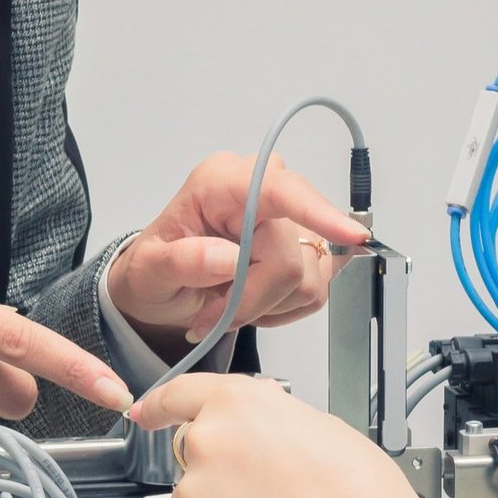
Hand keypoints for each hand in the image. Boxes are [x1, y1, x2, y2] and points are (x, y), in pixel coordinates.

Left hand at [105, 153, 368, 352]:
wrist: (163, 285)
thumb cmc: (154, 270)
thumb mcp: (147, 271)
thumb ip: (181, 262)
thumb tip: (228, 259)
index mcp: (222, 183)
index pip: (278, 190)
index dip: (316, 212)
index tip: (349, 234)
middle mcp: (262, 192)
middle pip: (292, 256)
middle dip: (254, 296)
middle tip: (215, 313)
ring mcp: (288, 220)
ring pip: (309, 279)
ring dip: (265, 306)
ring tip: (227, 303)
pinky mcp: (306, 248)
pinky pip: (315, 291)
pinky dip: (281, 309)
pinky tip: (253, 301)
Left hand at [128, 373, 417, 497]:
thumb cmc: (359, 495)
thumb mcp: (320, 426)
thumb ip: (269, 418)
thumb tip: (256, 427)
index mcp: (236, 405)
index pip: (178, 394)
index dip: (159, 405)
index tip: (145, 413)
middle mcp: (205, 443)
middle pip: (193, 455)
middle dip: (220, 473)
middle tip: (269, 497)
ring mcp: (192, 497)